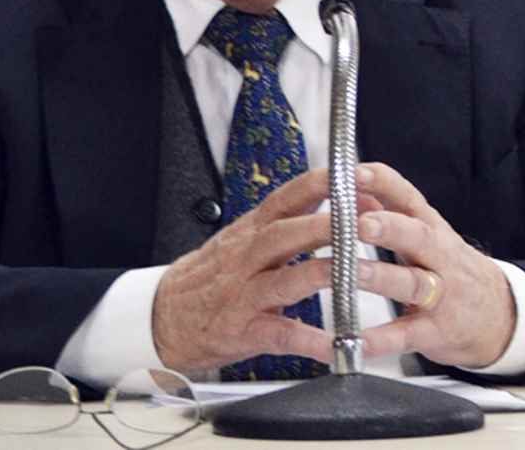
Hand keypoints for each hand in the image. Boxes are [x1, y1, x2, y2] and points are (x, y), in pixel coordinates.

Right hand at [152, 168, 339, 374]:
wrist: (161, 316)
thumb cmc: (214, 276)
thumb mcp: (246, 239)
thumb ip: (292, 222)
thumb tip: (347, 204)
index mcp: (252, 230)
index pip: (287, 197)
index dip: (320, 185)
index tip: (355, 178)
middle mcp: (247, 257)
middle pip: (286, 233)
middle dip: (326, 225)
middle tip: (363, 222)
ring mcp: (242, 294)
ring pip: (283, 279)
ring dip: (320, 274)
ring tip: (353, 274)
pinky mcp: (241, 330)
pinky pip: (278, 334)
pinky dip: (307, 340)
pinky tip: (333, 346)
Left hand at [354, 162, 516, 368]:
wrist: (499, 315)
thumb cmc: (452, 269)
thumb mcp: (428, 236)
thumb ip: (392, 213)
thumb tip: (353, 190)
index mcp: (432, 229)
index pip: (409, 197)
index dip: (383, 183)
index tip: (355, 173)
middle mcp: (439, 258)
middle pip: (418, 237)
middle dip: (390, 227)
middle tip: (361, 223)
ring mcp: (440, 295)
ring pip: (411, 283)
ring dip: (381, 277)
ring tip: (353, 272)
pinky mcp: (436, 332)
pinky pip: (406, 335)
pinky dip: (381, 339)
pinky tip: (356, 341)